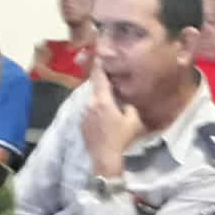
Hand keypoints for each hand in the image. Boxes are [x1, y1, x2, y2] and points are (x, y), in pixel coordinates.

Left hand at [81, 65, 145, 179]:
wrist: (104, 159)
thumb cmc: (121, 139)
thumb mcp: (134, 121)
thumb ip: (130, 106)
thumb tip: (126, 101)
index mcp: (102, 100)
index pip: (99, 76)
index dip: (99, 64)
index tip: (99, 55)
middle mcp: (90, 103)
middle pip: (95, 87)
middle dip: (102, 84)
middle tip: (110, 80)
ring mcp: (83, 114)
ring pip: (92, 100)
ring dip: (99, 99)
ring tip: (109, 104)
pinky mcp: (81, 123)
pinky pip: (89, 112)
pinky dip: (95, 111)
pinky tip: (103, 119)